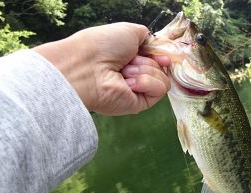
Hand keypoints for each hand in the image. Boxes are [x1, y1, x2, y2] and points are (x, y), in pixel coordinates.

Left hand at [34, 22, 170, 114]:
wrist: (88, 67)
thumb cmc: (102, 46)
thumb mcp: (129, 31)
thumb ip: (146, 36)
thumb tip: (154, 44)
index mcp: (129, 58)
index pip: (156, 59)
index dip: (160, 56)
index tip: (161, 55)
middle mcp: (133, 75)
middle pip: (161, 68)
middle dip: (149, 61)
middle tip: (130, 61)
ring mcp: (137, 90)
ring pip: (163, 78)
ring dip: (146, 70)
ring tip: (125, 72)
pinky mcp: (139, 104)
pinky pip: (159, 90)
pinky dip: (146, 82)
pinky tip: (128, 82)